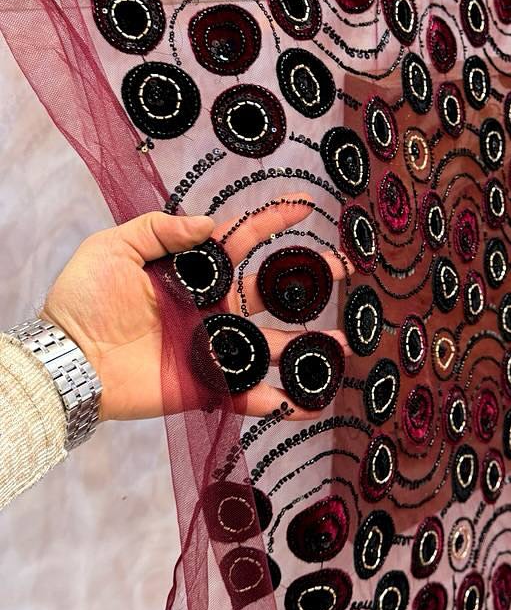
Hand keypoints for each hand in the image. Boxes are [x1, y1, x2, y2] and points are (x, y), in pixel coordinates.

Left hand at [41, 197, 347, 422]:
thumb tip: (210, 224)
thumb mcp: (113, 248)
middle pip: (270, 291)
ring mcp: (210, 347)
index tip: (304, 205)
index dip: (271, 221)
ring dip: (308, 346)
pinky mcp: (205, 385)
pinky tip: (311, 403)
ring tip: (342, 344)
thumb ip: (159, 231)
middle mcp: (209, 307)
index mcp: (191, 272)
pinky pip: (249, 394)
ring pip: (270, 345)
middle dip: (310, 279)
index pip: (240, 241)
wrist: (66, 359)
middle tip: (345, 268)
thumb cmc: (82, 300)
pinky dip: (281, 402)